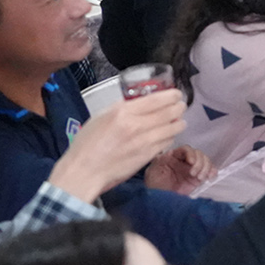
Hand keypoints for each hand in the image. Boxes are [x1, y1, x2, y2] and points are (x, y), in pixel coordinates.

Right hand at [48, 89, 186, 200]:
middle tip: (180, 105)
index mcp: (123, 112)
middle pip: (170, 112)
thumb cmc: (88, 143)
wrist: (85, 170)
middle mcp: (137, 126)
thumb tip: (140, 100)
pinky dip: (170, 136)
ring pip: (173, 128)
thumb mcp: (102, 116)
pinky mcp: (148, 156)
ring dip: (179, 122)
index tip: (176, 94)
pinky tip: (167, 134)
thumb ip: (123, 107)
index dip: (172, 95)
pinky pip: (167, 142)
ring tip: (178, 120)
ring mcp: (145, 142)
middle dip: (179, 107)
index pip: (157, 100)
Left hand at [145, 144, 211, 193]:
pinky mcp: (198, 178)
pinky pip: (209, 170)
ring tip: (200, 178)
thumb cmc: (154, 184)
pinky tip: (209, 177)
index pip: (186, 149)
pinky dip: (212, 172)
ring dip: (206, 168)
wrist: (159, 200)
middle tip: (193, 174)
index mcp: (174, 156)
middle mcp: (185, 160)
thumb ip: (159, 161)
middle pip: (198, 154)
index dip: (191, 153)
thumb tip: (170, 152)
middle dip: (199, 163)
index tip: (191, 162)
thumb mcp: (152, 172)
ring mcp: (193, 169)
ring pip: (205, 160)